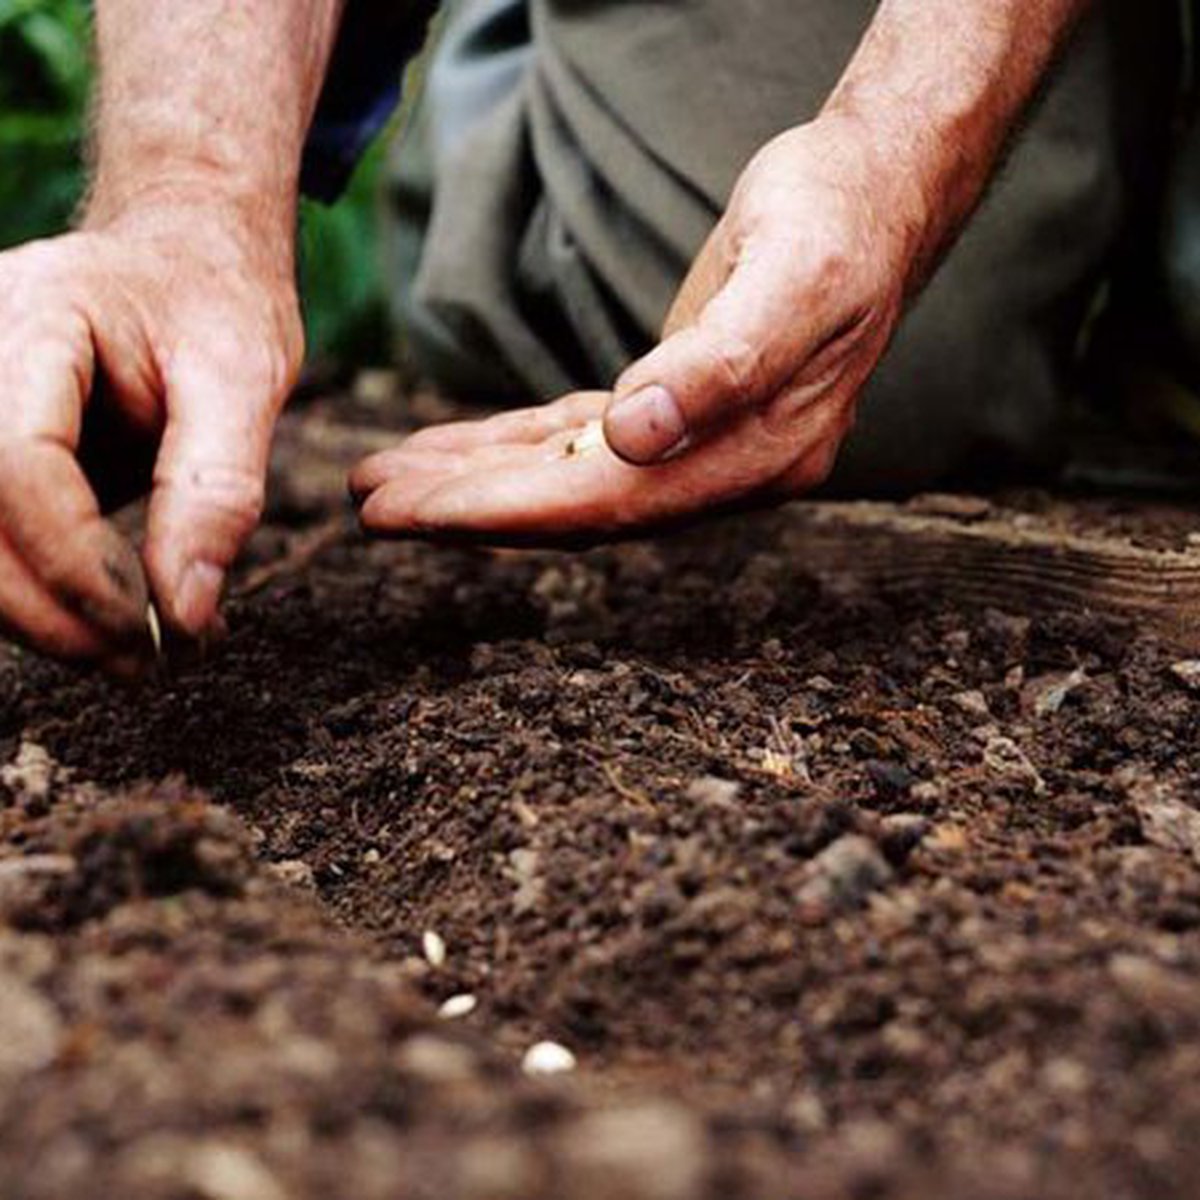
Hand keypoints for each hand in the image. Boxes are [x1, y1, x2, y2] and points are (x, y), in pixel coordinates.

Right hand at [0, 196, 301, 672]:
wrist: (181, 259)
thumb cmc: (216, 304)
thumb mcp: (244, 378)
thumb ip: (217, 491)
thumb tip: (187, 615)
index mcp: (32, 317)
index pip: (14, 459)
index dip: (74, 562)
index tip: (153, 628)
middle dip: (49, 611)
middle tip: (144, 667)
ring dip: (34, 619)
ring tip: (132, 658)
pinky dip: (32, 594)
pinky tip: (100, 623)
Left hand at [351, 116, 924, 544]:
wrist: (876, 193)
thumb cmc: (838, 223)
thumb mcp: (793, 278)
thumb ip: (721, 365)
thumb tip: (638, 436)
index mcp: (755, 457)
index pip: (607, 502)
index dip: (504, 512)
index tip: (413, 513)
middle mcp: (724, 469)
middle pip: (575, 506)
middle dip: (470, 507)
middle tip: (372, 504)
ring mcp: (702, 445)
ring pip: (567, 478)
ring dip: (477, 480)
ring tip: (387, 479)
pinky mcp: (676, 409)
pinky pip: (580, 441)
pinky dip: (514, 446)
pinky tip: (457, 448)